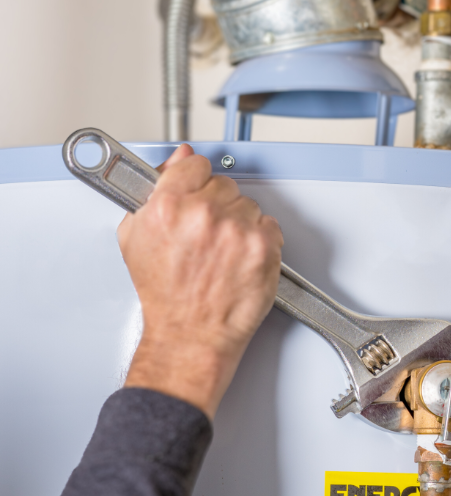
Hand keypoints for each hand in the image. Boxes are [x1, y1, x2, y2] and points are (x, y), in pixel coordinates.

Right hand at [117, 145, 283, 417]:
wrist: (190, 335)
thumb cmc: (165, 295)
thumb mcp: (137, 238)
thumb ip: (154, 192)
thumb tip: (177, 160)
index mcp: (168, 206)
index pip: (194, 164)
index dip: (195, 181)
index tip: (196, 193)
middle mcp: (203, 214)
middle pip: (223, 185)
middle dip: (216, 206)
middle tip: (206, 235)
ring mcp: (237, 230)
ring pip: (247, 205)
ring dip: (239, 224)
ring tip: (221, 252)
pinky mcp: (263, 246)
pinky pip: (269, 225)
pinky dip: (259, 240)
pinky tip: (240, 259)